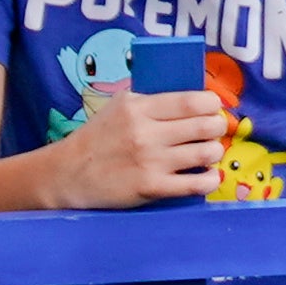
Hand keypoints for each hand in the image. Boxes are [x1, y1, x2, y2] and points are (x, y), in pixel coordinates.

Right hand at [42, 84, 228, 209]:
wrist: (67, 174)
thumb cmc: (98, 137)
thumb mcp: (120, 105)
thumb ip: (152, 99)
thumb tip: (193, 96)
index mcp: (139, 108)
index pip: (192, 100)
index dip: (212, 104)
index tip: (212, 108)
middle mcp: (146, 133)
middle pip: (205, 125)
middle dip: (218, 127)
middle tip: (214, 130)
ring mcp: (150, 161)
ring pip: (206, 153)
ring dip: (214, 152)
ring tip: (208, 152)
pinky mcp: (151, 188)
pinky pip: (196, 184)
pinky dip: (209, 180)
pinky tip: (208, 177)